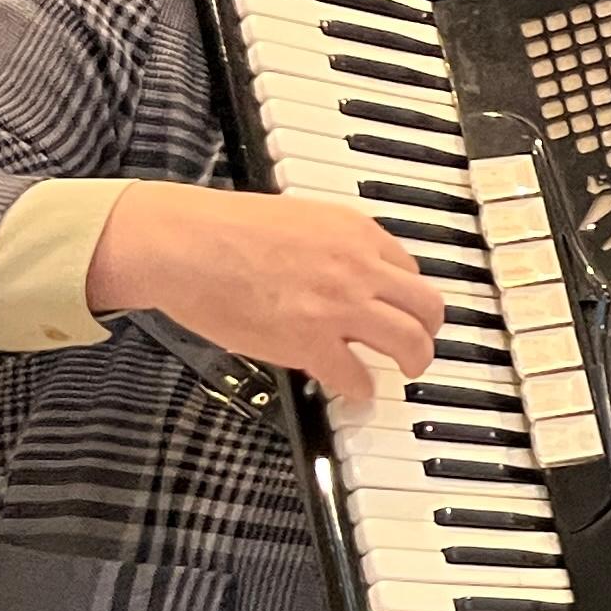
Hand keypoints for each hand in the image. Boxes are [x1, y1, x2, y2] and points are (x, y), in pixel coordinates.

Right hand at [85, 182, 440, 403]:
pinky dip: (361, 389)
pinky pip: (357, 376)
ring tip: (406, 369)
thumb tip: (350, 273)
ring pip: (409, 341)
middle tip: (420, 343)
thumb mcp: (299, 219)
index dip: (404, 293)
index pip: (408, 269)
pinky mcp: (310, 342)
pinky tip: (356, 391)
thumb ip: (333, 246)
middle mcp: (358, 267)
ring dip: (414, 360)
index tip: (400, 306)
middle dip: (429, 330)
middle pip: (426, 306)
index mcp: (355, 232)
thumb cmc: (223, 229)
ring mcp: (338, 307)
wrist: (181, 243)